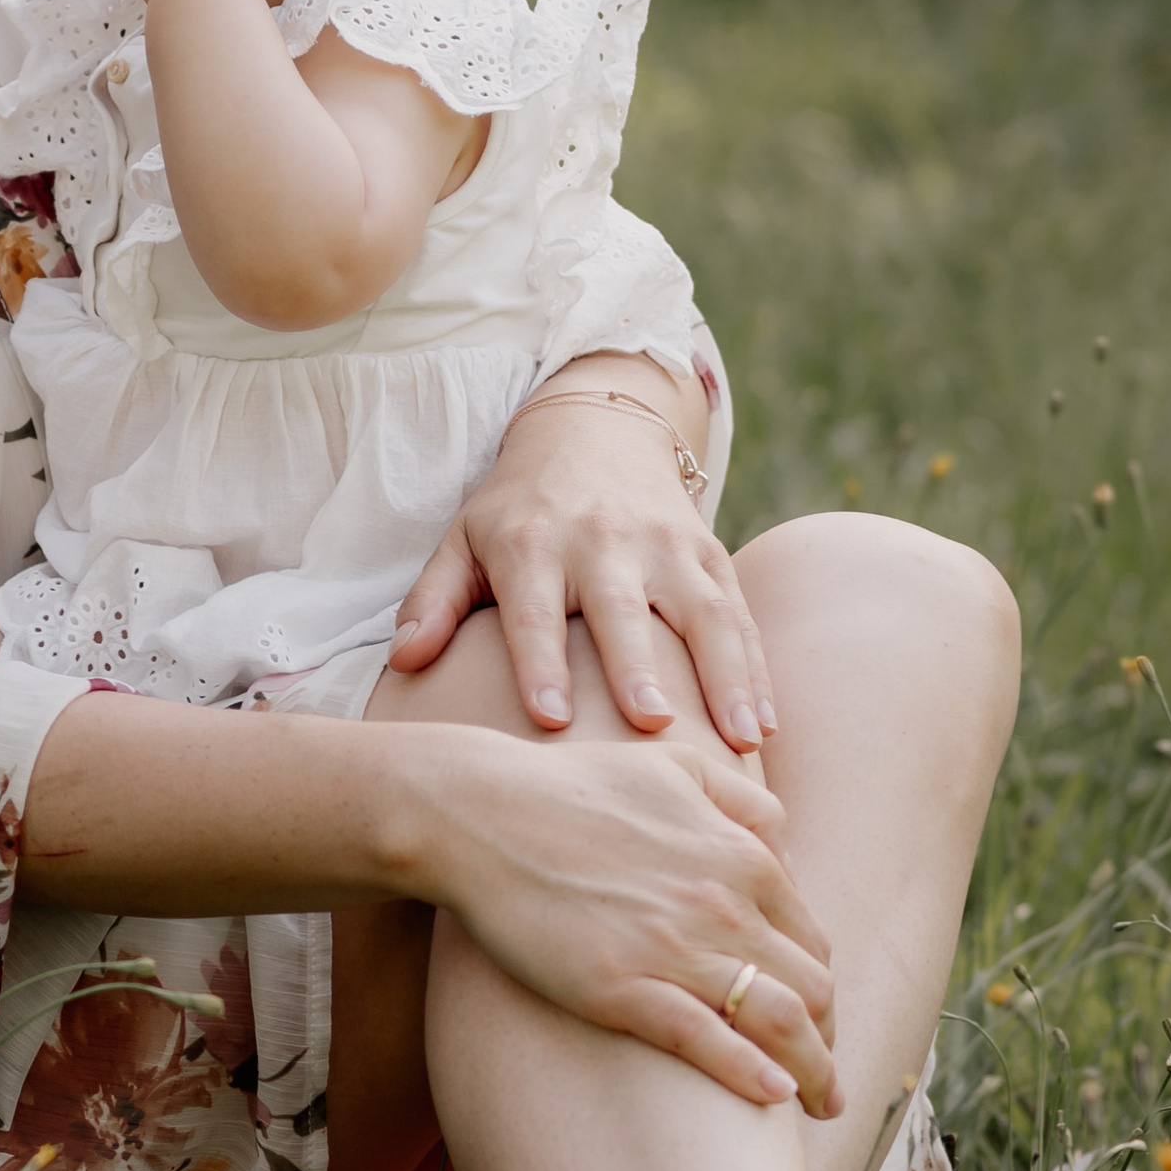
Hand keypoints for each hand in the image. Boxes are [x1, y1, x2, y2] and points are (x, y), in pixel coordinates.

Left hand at [390, 381, 778, 749]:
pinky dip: (756, 669)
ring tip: (740, 738)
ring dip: (724, 676)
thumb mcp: (463, 541)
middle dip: (638, 666)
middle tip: (650, 723)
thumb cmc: (517, 511)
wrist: (592, 432)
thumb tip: (404, 662)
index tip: (550, 719)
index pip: (535, 611)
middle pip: (623, 609)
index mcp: (533, 543)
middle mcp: (603, 540)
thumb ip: (433, 601)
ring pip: (702, 613)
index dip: (541, 663)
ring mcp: (666, 544)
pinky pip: (738, 613)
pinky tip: (766, 725)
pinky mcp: (709, 551)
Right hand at [409, 720, 838, 1113]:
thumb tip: (781, 846)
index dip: (821, 991)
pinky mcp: (623, 987)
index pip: (811, 943)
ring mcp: (676, 948)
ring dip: (813, 1074)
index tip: (815, 1024)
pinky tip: (773, 1097)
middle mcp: (725, 905)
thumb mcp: (674, 765)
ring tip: (817, 1104)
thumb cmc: (570, 788)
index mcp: (742, 857)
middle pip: (812, 990)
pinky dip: (751, 1074)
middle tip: (821, 1078)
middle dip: (827, 1042)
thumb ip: (741, 799)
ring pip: (779, 1022)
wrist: (482, 815)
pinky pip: (707, 1040)